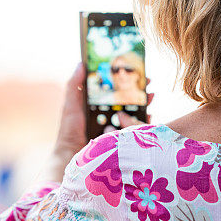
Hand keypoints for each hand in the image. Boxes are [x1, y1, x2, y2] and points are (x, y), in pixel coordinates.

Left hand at [41, 63, 153, 182]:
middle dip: (141, 93)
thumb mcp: (71, 105)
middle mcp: (112, 118)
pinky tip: (148, 117)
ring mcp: (119, 130)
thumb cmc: (70, 131)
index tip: (137, 73)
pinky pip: (138, 132)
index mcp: (100, 108)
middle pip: (131, 103)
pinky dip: (145, 125)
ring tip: (150, 98)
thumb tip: (81, 64)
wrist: (72, 156)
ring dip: (145, 106)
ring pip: (137, 115)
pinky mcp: (124, 142)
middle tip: (149, 85)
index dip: (126, 82)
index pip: (117, 92)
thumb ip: (74, 85)